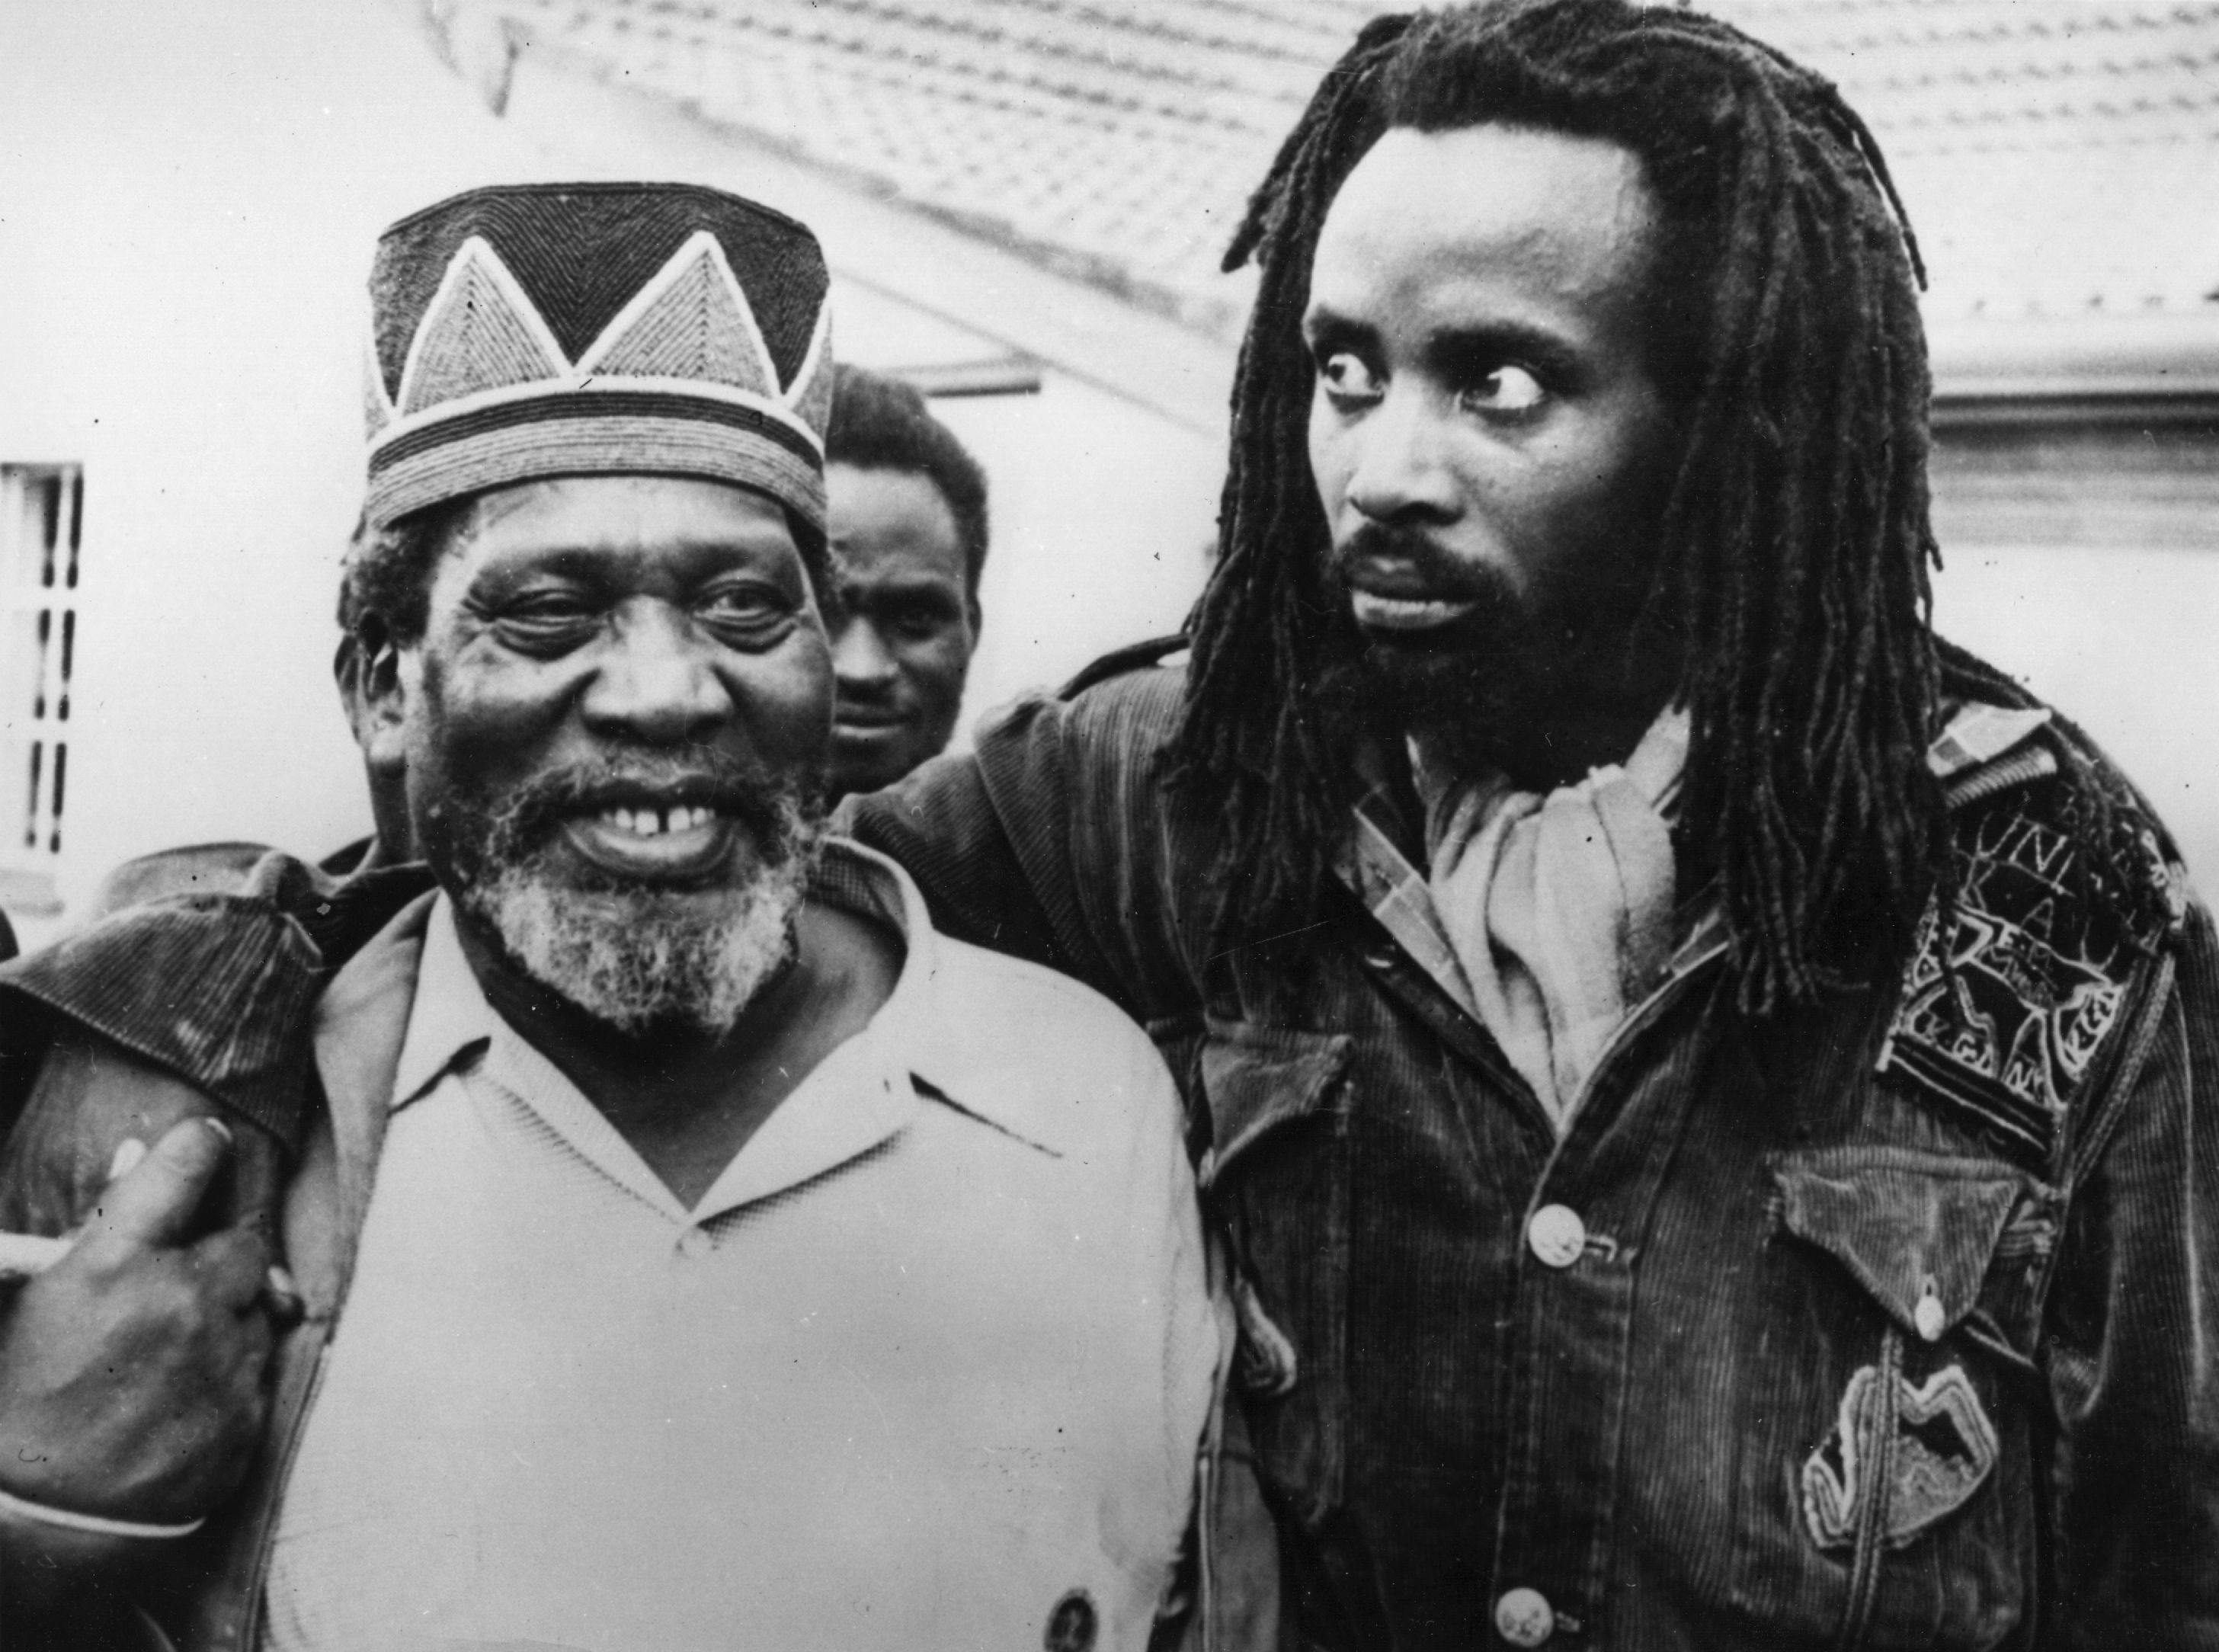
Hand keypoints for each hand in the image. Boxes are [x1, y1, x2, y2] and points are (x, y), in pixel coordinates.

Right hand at [0, 1117, 275, 1524]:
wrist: (41, 1524)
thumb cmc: (18, 1406)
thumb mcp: (34, 1303)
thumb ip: (94, 1225)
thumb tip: (137, 1153)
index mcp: (115, 1264)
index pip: (187, 1163)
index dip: (200, 1146)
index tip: (205, 1146)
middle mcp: (182, 1302)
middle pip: (244, 1240)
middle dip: (218, 1253)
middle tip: (180, 1280)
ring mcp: (223, 1360)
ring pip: (259, 1304)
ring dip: (229, 1313)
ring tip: (174, 1348)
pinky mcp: (249, 1414)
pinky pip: (262, 1366)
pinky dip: (235, 1370)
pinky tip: (187, 1393)